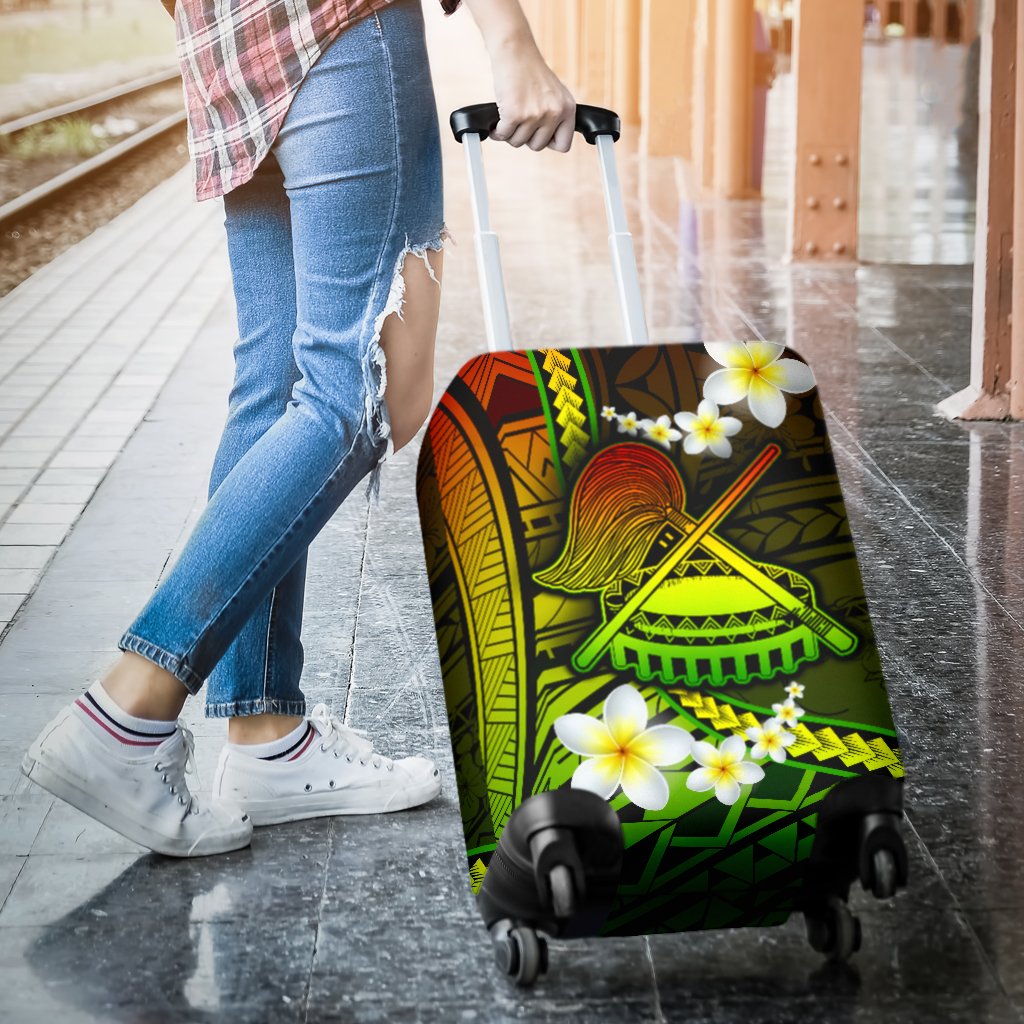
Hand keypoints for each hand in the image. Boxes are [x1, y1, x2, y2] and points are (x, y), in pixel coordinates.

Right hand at [488, 37, 575, 151]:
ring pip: (518, 142)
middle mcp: (554, 112)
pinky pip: (503, 136)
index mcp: (567, 108)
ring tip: (508, 118)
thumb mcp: (554, 93)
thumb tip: (547, 142)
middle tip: (519, 122)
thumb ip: (555, 116)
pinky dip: (497, 131)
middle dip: (525, 137)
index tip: (538, 134)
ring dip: (509, 133)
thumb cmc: (530, 71)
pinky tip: (497, 122)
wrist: (515, 50)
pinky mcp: (514, 114)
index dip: (548, 142)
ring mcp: (534, 114)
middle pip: (537, 146)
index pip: (563, 145)